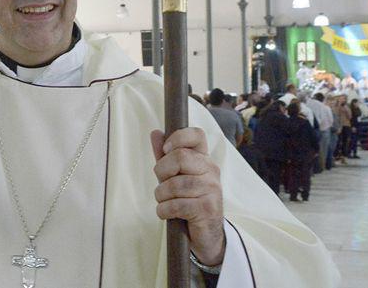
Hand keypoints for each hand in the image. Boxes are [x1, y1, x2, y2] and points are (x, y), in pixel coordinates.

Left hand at [150, 128, 225, 266]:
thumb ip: (166, 156)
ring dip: (161, 196)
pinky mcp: (207, 208)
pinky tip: (167, 213)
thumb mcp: (175, 176)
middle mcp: (211, 170)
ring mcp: (212, 189)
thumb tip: (155, 133)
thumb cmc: (188, 201)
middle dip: (161, 172)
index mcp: (204, 159)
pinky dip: (164, 210)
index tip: (166, 150)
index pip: (197, 135)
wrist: (206, 235)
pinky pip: (176, 205)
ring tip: (165, 202)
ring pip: (174, 184)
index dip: (178, 138)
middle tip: (163, 184)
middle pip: (179, 157)